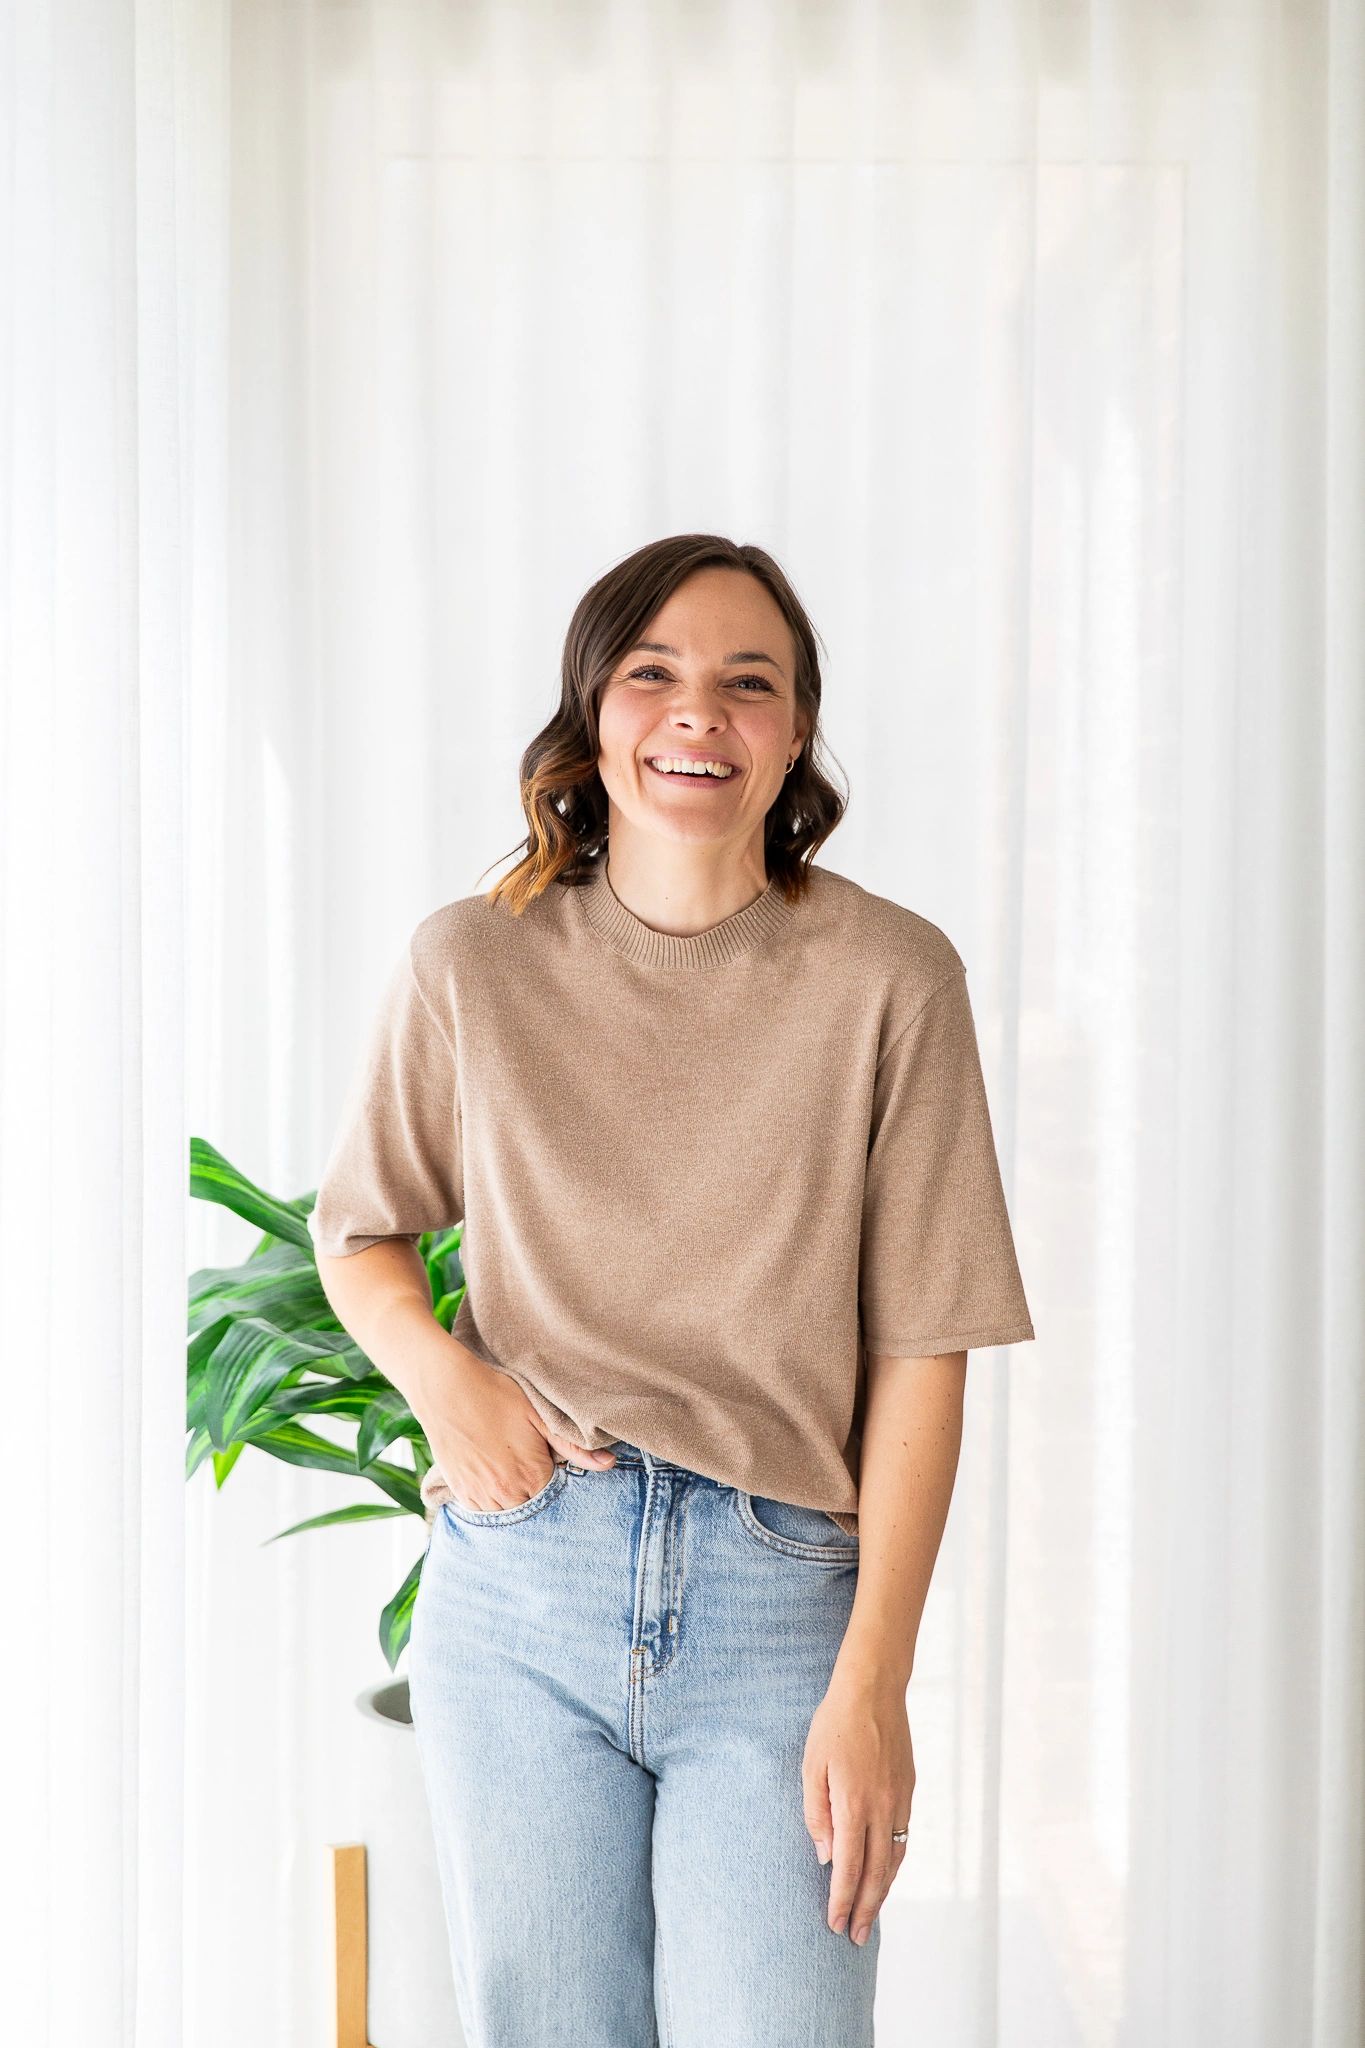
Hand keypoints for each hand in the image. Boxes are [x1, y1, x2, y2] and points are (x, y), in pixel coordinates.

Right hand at [421, 1350, 615, 1511]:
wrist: (446, 1388)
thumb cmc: (496, 1394)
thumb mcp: (538, 1415)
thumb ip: (573, 1446)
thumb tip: (609, 1464)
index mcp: (532, 1474)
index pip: (556, 1496)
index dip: (556, 1480)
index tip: (550, 1463)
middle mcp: (507, 1491)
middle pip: (532, 1508)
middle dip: (536, 1493)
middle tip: (529, 1465)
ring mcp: (481, 1494)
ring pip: (507, 1512)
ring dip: (513, 1499)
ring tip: (511, 1470)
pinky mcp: (460, 1491)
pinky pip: (482, 1511)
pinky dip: (491, 1501)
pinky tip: (493, 1477)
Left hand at [802, 1667, 914, 1945]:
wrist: (873, 1689)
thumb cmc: (834, 1724)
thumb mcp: (811, 1766)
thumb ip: (817, 1815)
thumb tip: (827, 1858)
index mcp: (853, 1803)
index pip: (849, 1867)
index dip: (843, 1900)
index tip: (835, 1925)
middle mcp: (881, 1807)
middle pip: (876, 1873)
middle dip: (866, 1909)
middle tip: (856, 1938)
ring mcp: (899, 1800)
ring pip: (894, 1860)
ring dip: (882, 1892)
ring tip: (871, 1915)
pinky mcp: (908, 1790)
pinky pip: (903, 1837)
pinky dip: (894, 1864)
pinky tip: (885, 1874)